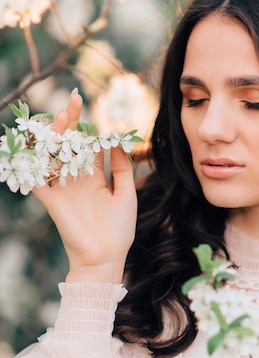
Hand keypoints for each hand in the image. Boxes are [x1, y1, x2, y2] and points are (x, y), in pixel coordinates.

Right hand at [33, 89, 137, 283]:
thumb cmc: (119, 229)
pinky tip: (36, 141)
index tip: (93, 110)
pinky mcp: (51, 200)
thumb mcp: (126, 194)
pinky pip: (39, 177)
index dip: (89, 129)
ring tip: (60, 115)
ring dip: (55, 135)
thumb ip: (122, 168)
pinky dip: (34, 161)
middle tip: (73, 100)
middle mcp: (76, 179)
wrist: (105, 257)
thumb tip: (120, 142)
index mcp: (95, 178)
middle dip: (71, 122)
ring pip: (54, 155)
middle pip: (70, 145)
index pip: (89, 147)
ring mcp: (63, 188)